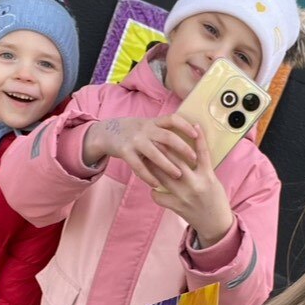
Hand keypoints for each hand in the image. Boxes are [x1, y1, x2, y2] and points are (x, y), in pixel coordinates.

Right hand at [82, 114, 197, 187]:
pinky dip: (148, 176)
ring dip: (168, 165)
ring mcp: (135, 141)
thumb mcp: (148, 126)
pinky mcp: (125, 152)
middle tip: (193, 159)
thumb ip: (162, 131)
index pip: (172, 119)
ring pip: (155, 153)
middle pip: (167, 137)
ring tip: (179, 175)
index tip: (197, 134)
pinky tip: (156, 184)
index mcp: (153, 122)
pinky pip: (139, 166)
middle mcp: (145, 129)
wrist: (107, 132)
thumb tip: (188, 139)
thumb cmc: (134, 132)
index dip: (185, 126)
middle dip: (182, 148)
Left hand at [148, 125, 233, 245]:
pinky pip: (159, 196)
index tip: (193, 125)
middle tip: (155, 137)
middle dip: (164, 149)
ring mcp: (184, 196)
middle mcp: (196, 184)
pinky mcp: (176, 206)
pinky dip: (154, 191)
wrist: (216, 224)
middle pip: (177, 161)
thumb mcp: (213, 181)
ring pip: (164, 176)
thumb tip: (190, 154)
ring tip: (146, 157)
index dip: (198, 138)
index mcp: (208, 176)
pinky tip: (152, 187)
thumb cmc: (216, 200)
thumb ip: (202, 169)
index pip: (202, 153)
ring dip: (153, 166)